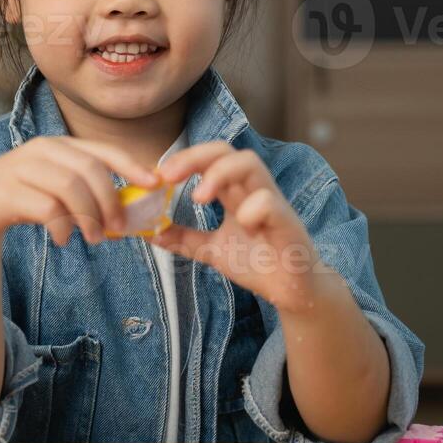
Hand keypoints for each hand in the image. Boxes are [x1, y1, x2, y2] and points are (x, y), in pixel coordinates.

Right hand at [0, 136, 158, 246]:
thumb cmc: (25, 196)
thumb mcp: (57, 187)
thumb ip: (87, 192)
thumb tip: (128, 213)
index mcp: (61, 145)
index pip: (103, 150)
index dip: (131, 166)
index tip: (154, 183)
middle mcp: (43, 150)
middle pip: (90, 170)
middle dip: (110, 200)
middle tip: (118, 228)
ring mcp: (23, 168)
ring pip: (70, 187)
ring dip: (89, 216)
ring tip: (93, 238)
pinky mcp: (8, 191)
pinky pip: (46, 208)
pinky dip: (61, 226)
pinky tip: (62, 238)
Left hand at [148, 142, 321, 312]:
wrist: (292, 291)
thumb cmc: (258, 263)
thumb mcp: (211, 250)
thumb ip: (184, 239)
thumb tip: (151, 233)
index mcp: (235, 192)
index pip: (210, 158)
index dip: (184, 159)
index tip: (158, 176)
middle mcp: (253, 190)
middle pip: (227, 151)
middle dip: (195, 156)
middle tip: (168, 175)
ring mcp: (272, 203)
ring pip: (250, 163)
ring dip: (220, 173)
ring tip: (199, 197)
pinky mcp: (287, 222)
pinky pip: (270, 202)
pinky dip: (252, 209)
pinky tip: (244, 227)